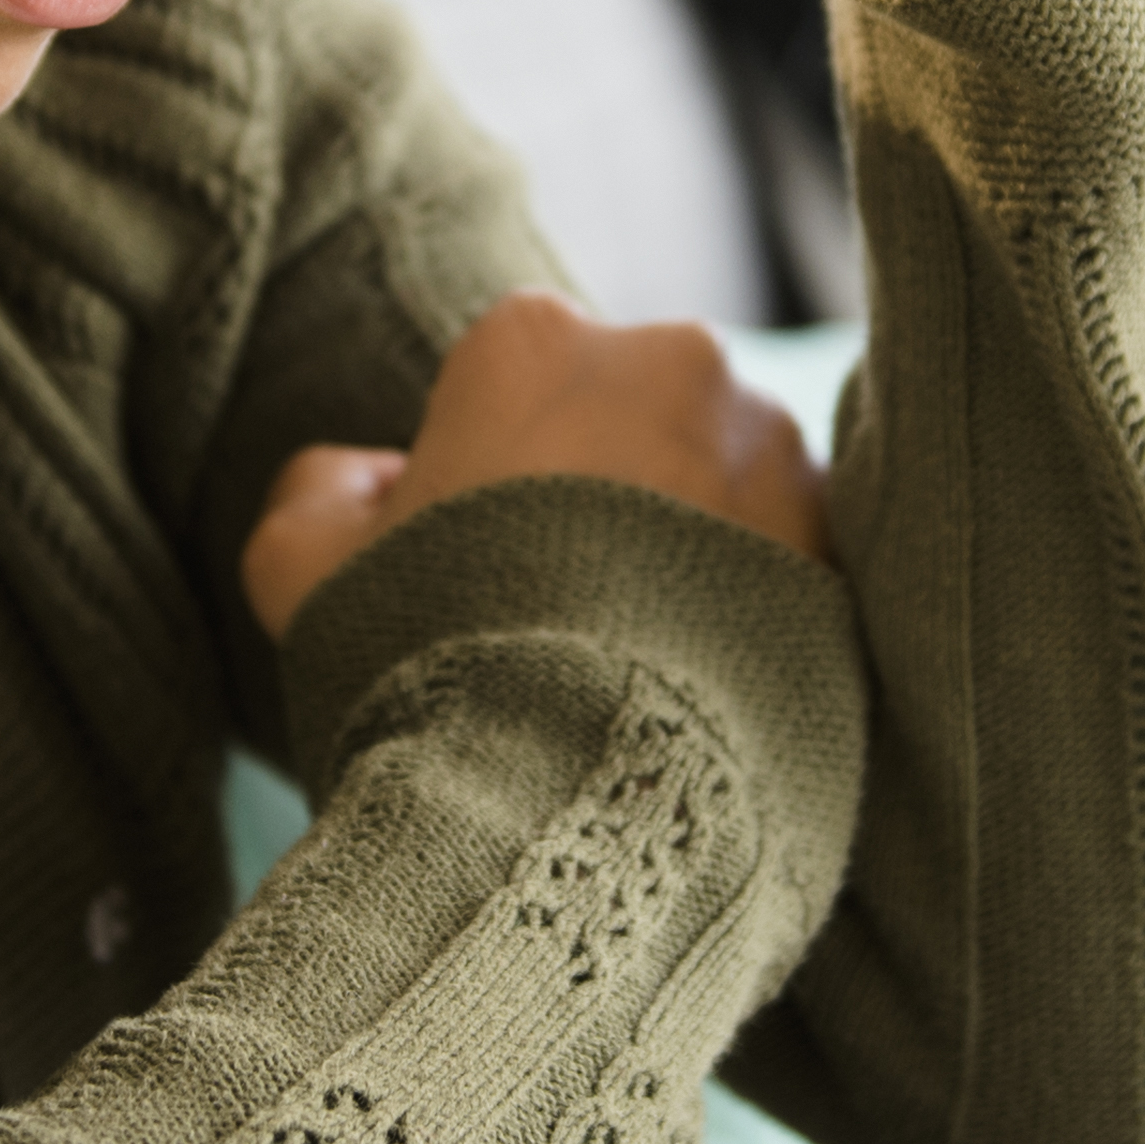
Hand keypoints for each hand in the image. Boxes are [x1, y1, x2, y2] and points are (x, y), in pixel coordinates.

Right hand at [244, 290, 830, 639]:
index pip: (512, 376)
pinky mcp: (845, 551)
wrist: (576, 805)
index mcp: (534, 338)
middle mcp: (675, 361)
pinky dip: (757, 611)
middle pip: (633, 414)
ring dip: (692, 549)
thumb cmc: (424, 672)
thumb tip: (371, 479)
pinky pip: (794, 562)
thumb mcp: (300, 574)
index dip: (484, 474)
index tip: (471, 562)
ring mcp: (778, 454)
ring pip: (724, 481)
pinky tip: (701, 695)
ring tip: (635, 670)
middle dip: (605, 495)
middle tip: (556, 617)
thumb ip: (322, 492)